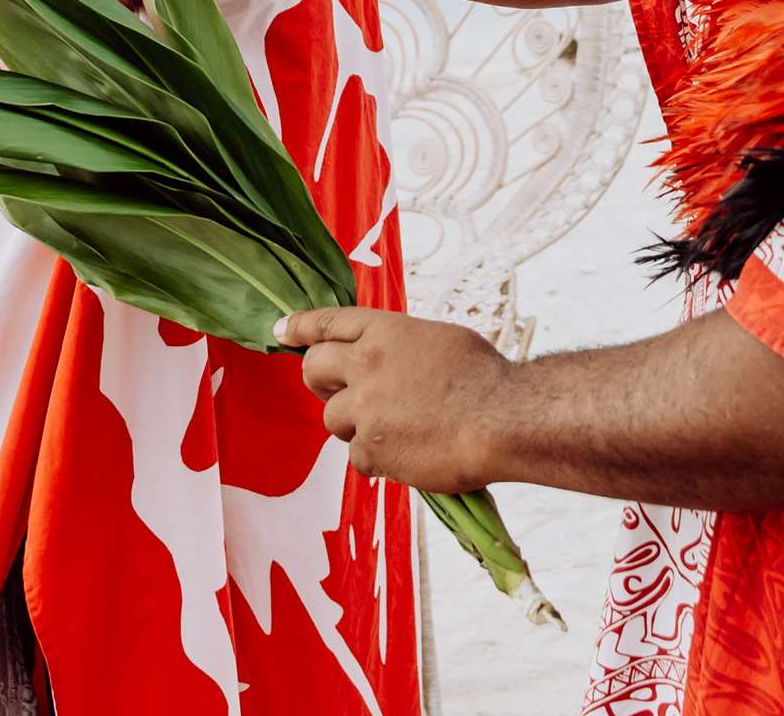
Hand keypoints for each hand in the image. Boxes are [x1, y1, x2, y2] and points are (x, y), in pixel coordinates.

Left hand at [278, 306, 510, 493]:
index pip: (329, 323)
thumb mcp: (440, 341)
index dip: (302, 327)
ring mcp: (365, 408)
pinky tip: (410, 455)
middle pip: (314, 369)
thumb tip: (389, 361)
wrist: (502, 420)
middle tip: (337, 393)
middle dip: (320, 382)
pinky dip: (380, 460)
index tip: (282, 330)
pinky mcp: (371, 448)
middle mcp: (367, 364)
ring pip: (333, 420)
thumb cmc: (485, 380)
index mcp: (385, 332)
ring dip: (357, 427)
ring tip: (398, 430)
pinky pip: (359, 458)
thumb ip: (402, 347)